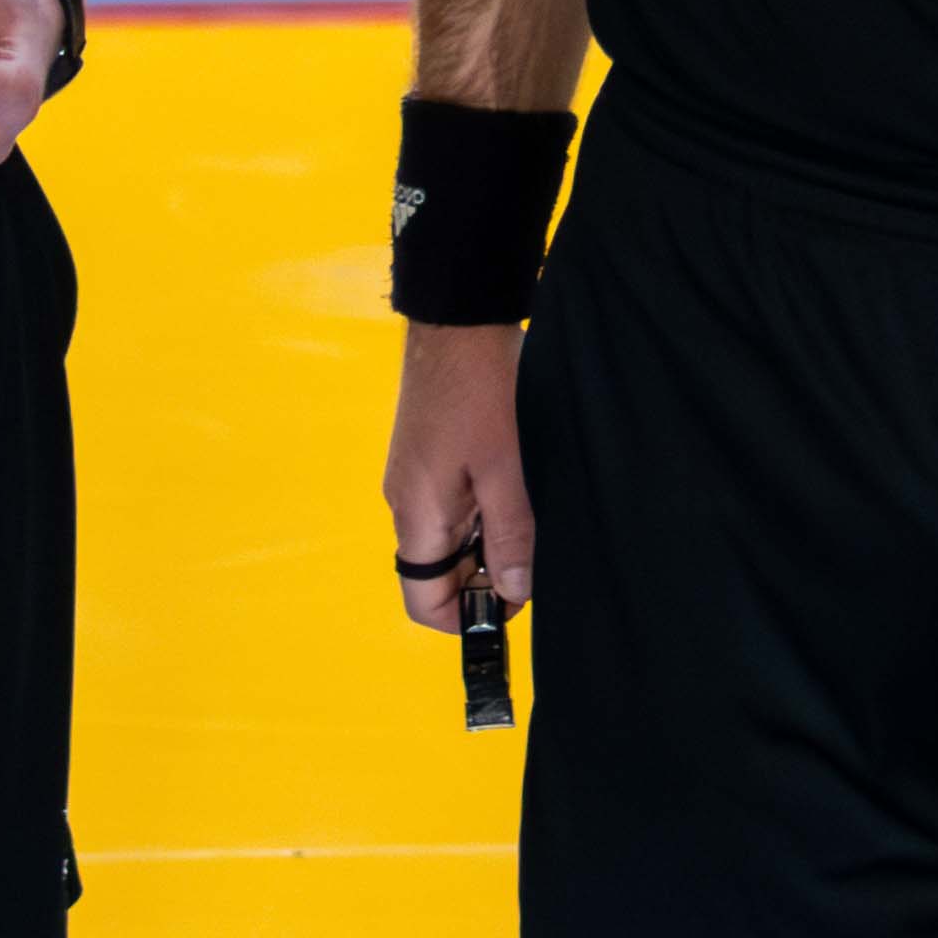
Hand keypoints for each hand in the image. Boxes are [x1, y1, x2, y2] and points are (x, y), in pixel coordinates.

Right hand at [383, 320, 533, 631]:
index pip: (424, 601)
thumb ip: (510, 535)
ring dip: (486, 541)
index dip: (466, 618)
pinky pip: (451, 507)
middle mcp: (405, 503)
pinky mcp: (427, 457)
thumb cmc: (478, 390)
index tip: (510, 605)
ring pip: (448, 538)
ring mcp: (414, 479)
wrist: (456, 319)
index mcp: (418, 515)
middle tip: (532, 555)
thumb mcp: (506, 469)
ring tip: (528, 512)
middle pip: (437, 573)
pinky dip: (482, 512)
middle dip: (483, 577)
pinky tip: (514, 486)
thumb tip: (514, 592)